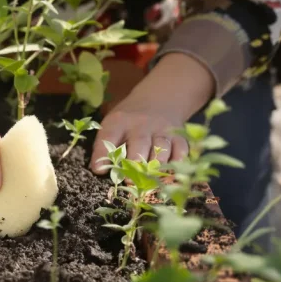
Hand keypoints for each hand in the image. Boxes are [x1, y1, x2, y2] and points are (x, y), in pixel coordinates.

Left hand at [90, 52, 215, 171]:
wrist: (157, 99)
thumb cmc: (128, 121)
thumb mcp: (113, 125)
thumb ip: (106, 145)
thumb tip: (100, 170)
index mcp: (119, 121)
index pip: (109, 136)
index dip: (103, 155)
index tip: (100, 171)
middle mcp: (141, 124)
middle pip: (139, 143)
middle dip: (135, 164)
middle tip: (130, 181)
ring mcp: (162, 129)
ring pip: (162, 148)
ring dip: (156, 166)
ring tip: (149, 182)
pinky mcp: (179, 135)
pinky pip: (181, 150)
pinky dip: (177, 164)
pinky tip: (169, 175)